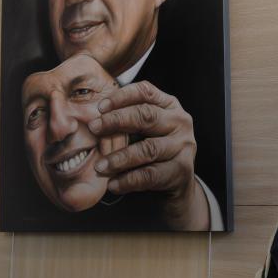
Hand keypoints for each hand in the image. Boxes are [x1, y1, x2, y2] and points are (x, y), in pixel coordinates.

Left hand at [89, 80, 209, 229]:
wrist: (177, 177)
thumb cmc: (154, 145)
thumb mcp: (145, 127)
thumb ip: (127, 118)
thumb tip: (93, 119)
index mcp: (169, 105)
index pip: (145, 92)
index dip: (121, 97)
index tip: (100, 107)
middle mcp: (180, 121)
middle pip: (147, 116)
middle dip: (117, 121)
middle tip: (94, 129)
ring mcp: (184, 145)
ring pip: (148, 149)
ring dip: (120, 158)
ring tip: (100, 166)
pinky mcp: (182, 169)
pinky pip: (151, 174)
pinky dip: (129, 180)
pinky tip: (113, 184)